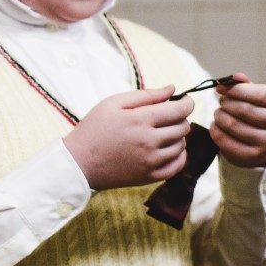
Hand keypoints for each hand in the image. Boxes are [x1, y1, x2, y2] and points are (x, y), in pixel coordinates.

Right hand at [62, 86, 193, 190]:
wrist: (78, 163)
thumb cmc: (93, 129)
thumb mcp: (113, 103)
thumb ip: (145, 95)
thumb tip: (172, 88)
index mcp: (140, 120)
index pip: (179, 110)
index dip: (187, 103)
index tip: (185, 101)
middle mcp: (149, 141)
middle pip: (183, 127)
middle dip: (180, 118)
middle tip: (168, 117)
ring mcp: (150, 161)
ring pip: (181, 146)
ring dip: (178, 137)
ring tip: (163, 133)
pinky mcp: (148, 177)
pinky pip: (176, 166)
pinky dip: (179, 156)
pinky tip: (169, 150)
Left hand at [209, 74, 265, 168]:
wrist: (261, 143)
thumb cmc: (254, 113)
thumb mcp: (253, 96)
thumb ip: (243, 85)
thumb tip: (236, 76)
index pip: (259, 94)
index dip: (237, 90)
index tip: (220, 88)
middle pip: (244, 109)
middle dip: (225, 104)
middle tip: (220, 103)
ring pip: (233, 125)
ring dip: (219, 117)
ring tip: (218, 114)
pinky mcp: (252, 156)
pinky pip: (226, 141)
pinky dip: (215, 131)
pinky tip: (215, 127)